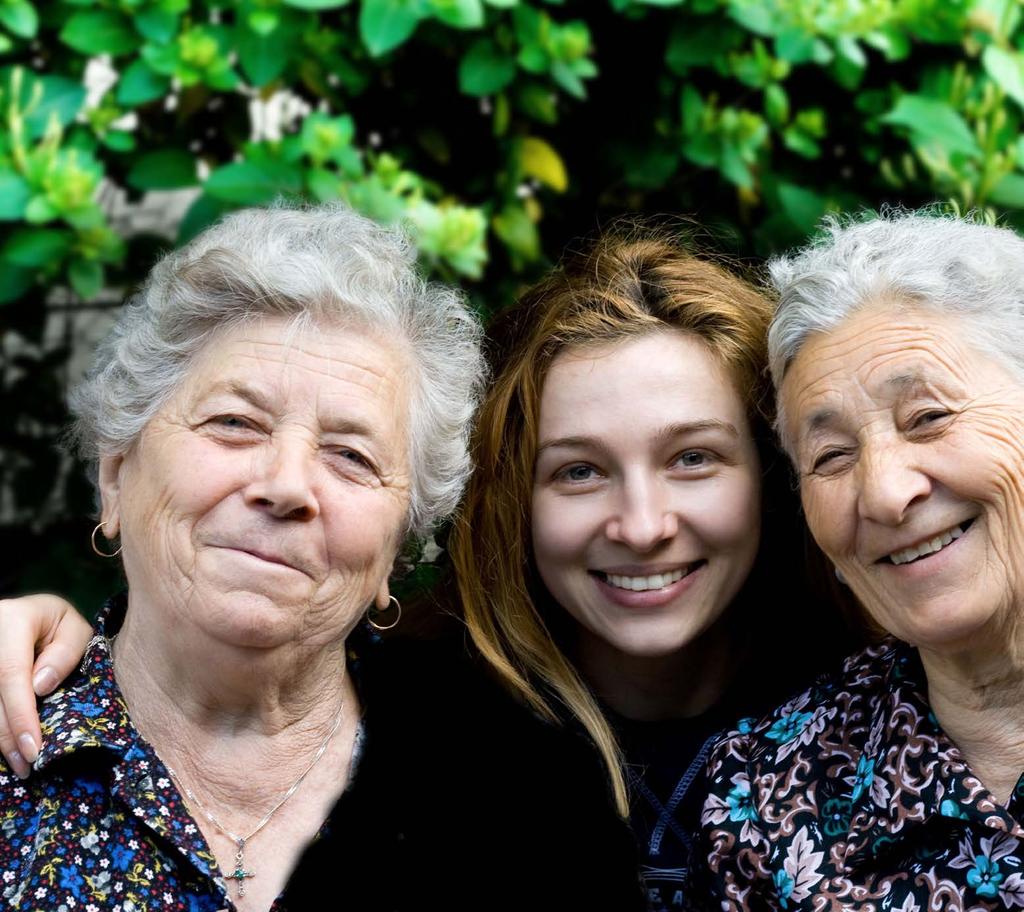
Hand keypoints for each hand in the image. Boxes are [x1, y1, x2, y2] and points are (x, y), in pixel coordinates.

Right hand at [0, 595, 92, 777]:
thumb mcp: (74, 627)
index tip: (33, 747)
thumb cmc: (56, 623)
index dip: (20, 714)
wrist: (25, 615)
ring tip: (19, 765)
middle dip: (8, 736)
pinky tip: (8, 748)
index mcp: (11, 621)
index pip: (11, 674)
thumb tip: (40, 687)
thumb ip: (65, 652)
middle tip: (27, 766)